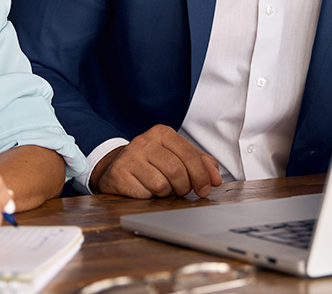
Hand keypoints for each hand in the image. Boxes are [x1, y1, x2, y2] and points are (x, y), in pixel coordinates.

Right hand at [92, 125, 221, 198]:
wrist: (116, 167)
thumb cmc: (151, 163)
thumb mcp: (177, 157)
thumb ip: (200, 164)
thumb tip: (215, 178)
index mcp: (162, 133)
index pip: (189, 154)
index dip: (201, 175)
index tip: (205, 188)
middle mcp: (144, 141)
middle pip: (176, 170)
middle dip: (184, 186)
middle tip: (182, 190)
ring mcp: (130, 157)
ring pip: (161, 184)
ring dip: (167, 193)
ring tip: (162, 188)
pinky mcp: (119, 174)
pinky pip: (145, 193)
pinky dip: (151, 197)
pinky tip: (147, 190)